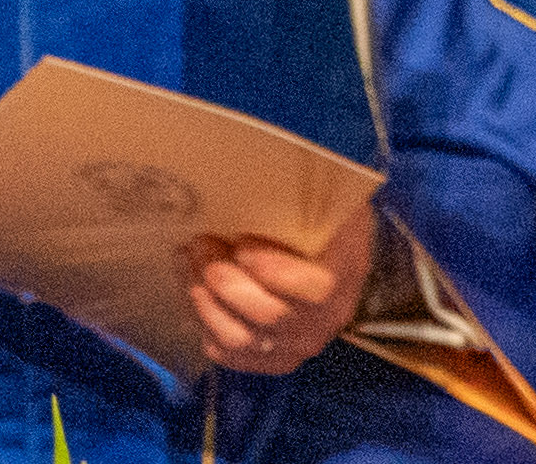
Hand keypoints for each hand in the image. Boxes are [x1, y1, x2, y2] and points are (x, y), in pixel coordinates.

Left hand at [190, 207, 378, 374]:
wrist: (333, 257)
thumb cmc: (325, 221)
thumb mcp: (328, 201)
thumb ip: (307, 199)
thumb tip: (265, 177)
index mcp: (345, 277)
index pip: (314, 290)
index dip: (273, 269)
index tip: (241, 240)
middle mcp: (325, 322)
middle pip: (268, 315)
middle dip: (226, 279)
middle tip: (201, 244)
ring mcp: (296, 346)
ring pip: (239, 337)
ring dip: (206, 300)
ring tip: (191, 261)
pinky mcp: (268, 359)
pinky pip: (226, 353)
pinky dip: (204, 320)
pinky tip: (194, 285)